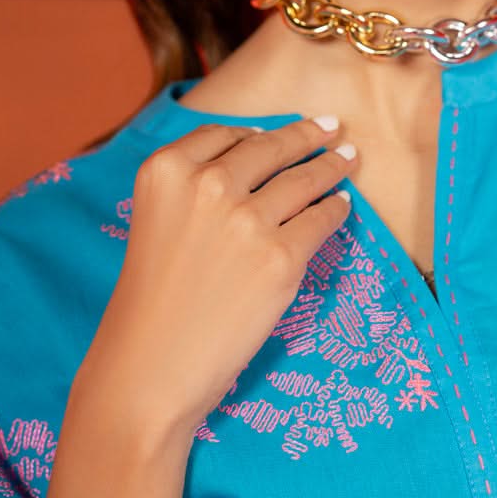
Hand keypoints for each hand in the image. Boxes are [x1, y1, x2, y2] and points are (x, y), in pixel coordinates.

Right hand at [75, 117, 355, 441]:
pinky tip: (341, 204)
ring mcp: (247, 220)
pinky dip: (336, 209)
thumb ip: (191, 188)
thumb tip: (254, 160)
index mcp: (165, 170)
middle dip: (305, 135)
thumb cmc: (149, 305)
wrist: (150, 369)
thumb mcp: (154, 222)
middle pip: (269, 147)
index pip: (223, 134)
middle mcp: (206, 185)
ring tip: (347, 157)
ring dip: (331, 164)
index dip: (255, 131)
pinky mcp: (281, 257)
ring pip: (303, 178)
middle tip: (330, 128)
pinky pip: (321, 219)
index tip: (277, 128)